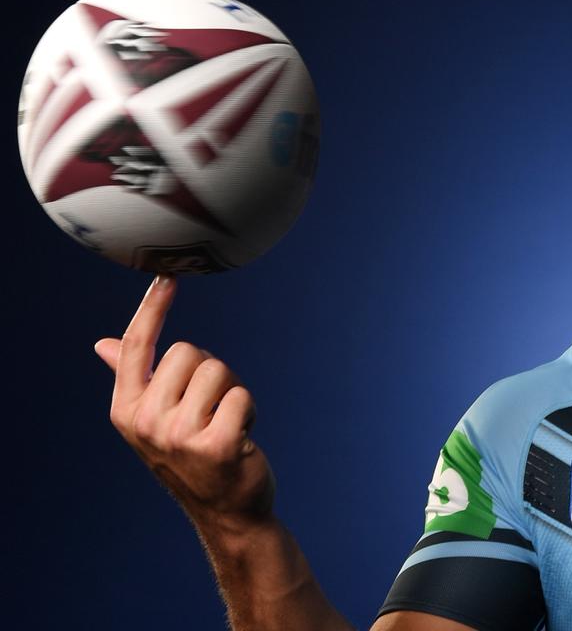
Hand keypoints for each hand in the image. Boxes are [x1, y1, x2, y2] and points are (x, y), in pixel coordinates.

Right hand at [96, 275, 274, 530]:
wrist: (227, 511)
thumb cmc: (195, 456)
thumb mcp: (158, 419)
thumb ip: (135, 379)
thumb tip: (105, 344)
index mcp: (126, 410)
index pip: (138, 347)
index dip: (153, 308)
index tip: (167, 276)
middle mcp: (145, 422)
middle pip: (189, 351)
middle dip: (211, 374)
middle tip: (212, 411)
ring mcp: (178, 436)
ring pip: (218, 370)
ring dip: (233, 393)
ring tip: (227, 425)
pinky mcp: (216, 445)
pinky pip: (241, 395)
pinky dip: (249, 410)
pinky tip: (243, 439)